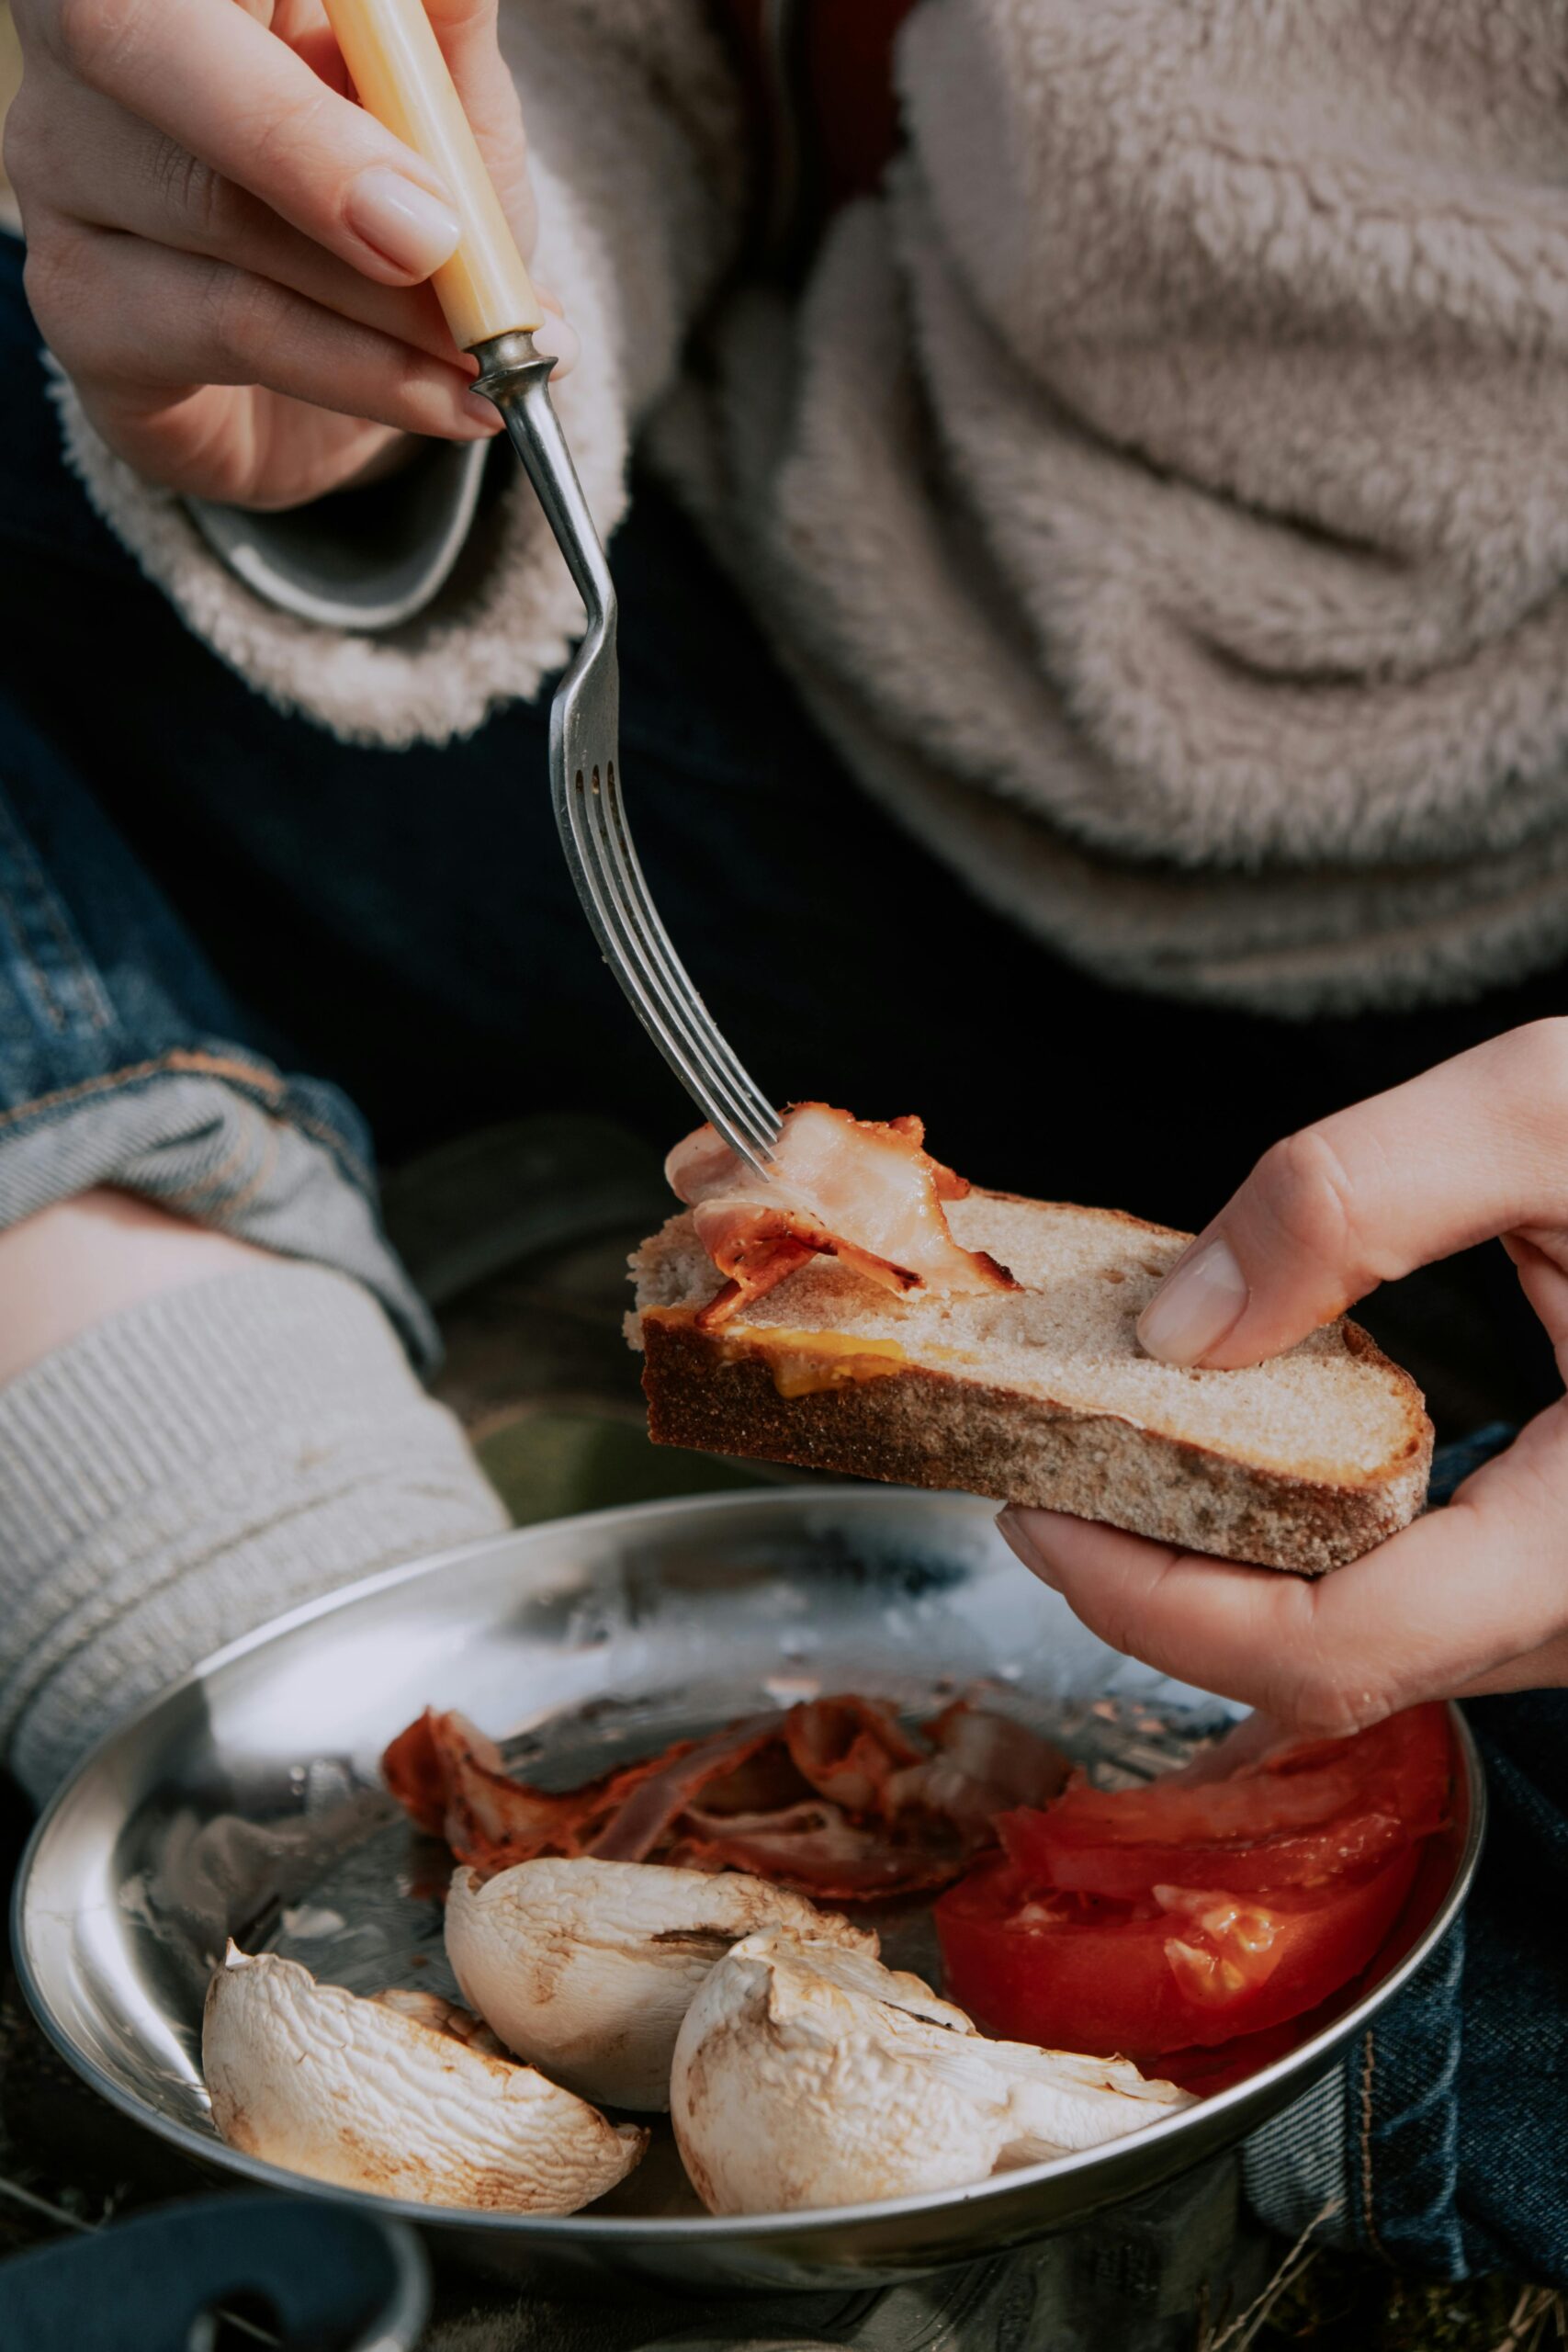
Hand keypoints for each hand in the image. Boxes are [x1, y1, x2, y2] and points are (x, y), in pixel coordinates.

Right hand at [5, 0, 575, 509]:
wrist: (345, 392)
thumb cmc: (394, 229)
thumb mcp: (451, 127)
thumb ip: (447, 47)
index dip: (313, 1)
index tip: (406, 47)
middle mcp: (91, 49)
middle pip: (132, 35)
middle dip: (302, 139)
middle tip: (440, 235)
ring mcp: (64, 174)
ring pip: (214, 210)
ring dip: (379, 298)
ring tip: (488, 350)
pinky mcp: (81, 308)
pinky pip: (232, 328)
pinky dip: (367, 372)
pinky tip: (455, 404)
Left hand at [1001, 1019, 1567, 1732]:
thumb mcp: (1561, 1115)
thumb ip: (1362, 1197)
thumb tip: (1180, 1318)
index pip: (1327, 1648)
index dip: (1149, 1602)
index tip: (1033, 1506)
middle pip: (1327, 1668)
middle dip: (1156, 1589)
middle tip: (1037, 1471)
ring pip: (1368, 1642)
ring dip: (1216, 1568)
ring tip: (1108, 1452)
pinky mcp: (1565, 1560)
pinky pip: (1410, 1591)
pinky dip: (1293, 1535)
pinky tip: (1231, 1441)